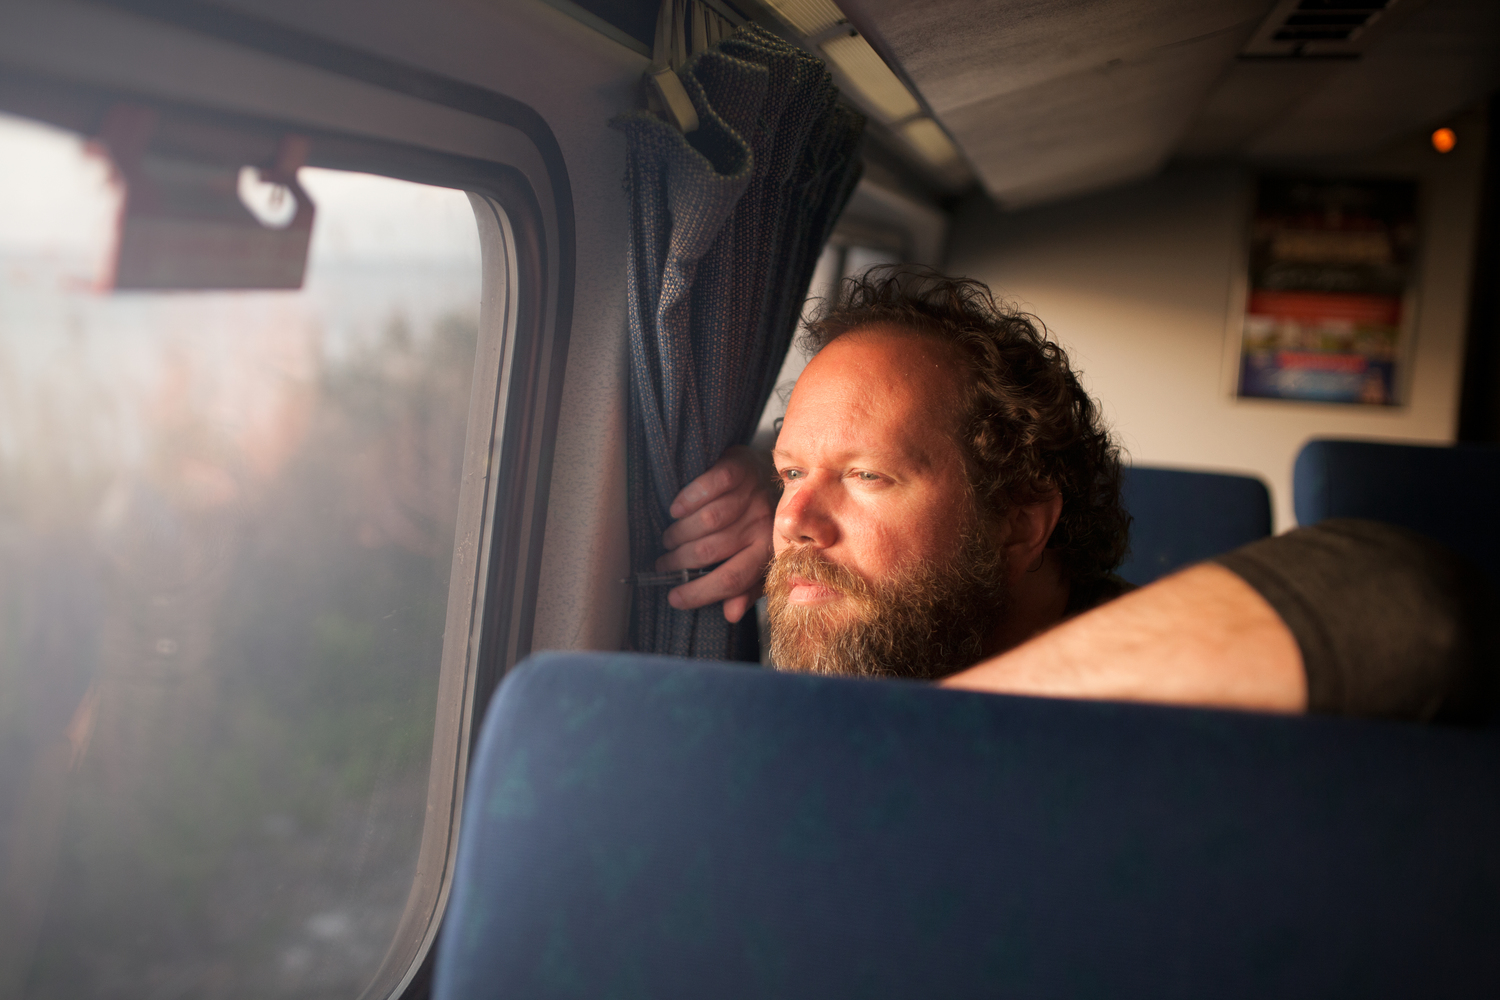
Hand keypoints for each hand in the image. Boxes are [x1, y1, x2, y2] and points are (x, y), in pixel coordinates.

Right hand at [658, 446, 776, 622]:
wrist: (769, 474)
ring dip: (680, 533)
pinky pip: (711, 485)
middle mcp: (762, 523)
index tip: (674, 598)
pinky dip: (689, 498)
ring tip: (669, 540)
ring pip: (708, 521)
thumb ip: (745, 588)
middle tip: (664, 564)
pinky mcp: (740, 468)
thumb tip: (731, 615)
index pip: (731, 579)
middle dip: (680, 562)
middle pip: (712, 550)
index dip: (699, 593)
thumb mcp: (756, 559)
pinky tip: (676, 509)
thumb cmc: (756, 523)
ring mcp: (752, 495)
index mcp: (766, 551)